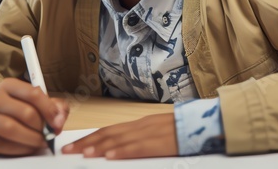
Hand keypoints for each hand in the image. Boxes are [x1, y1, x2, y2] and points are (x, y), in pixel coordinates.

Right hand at [0, 78, 68, 154]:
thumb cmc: (17, 109)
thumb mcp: (35, 102)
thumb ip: (54, 107)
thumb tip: (59, 120)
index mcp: (8, 85)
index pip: (33, 94)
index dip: (49, 110)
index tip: (57, 122)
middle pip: (25, 112)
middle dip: (42, 126)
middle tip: (50, 135)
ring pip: (10, 128)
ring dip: (31, 139)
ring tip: (41, 142)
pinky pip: (1, 145)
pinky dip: (20, 149)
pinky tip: (28, 148)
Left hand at [61, 113, 177, 159]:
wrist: (209, 122)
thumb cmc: (187, 130)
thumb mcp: (160, 133)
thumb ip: (142, 139)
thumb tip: (120, 149)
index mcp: (141, 124)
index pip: (109, 130)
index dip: (90, 137)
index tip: (73, 145)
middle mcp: (143, 126)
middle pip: (109, 133)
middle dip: (86, 142)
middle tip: (68, 150)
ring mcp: (152, 133)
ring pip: (120, 139)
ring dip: (100, 146)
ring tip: (83, 153)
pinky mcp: (162, 143)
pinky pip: (139, 147)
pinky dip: (123, 151)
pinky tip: (110, 155)